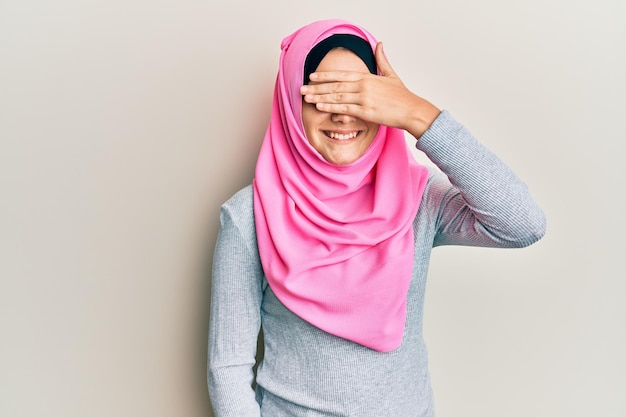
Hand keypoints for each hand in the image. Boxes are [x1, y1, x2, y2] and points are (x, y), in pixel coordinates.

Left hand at [300, 42, 440, 138]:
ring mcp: (364, 99)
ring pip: (337, 97)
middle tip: (302, 89)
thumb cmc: (402, 96)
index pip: (341, 75)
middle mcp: (363, 86)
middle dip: (317, 87)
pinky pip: (344, 109)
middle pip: (335, 86)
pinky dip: (331, 107)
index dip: (325, 75)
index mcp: (367, 77)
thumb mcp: (391, 75)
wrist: (412, 110)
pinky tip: (320, 107)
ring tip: (307, 98)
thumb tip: (379, 44)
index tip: (312, 76)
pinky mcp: (366, 112)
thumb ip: (382, 60)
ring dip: (320, 97)